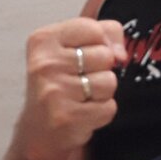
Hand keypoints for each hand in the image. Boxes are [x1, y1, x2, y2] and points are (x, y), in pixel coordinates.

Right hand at [17, 17, 126, 159]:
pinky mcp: (67, 117)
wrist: (39, 131)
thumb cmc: (60, 83)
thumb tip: (121, 54)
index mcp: (43, 40)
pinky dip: (102, 113)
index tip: (83, 57)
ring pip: (109, 82)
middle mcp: (45, 64)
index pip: (93, 28)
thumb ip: (104, 33)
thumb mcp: (73, 47)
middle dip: (101, 70)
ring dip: (102, 93)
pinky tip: (83, 114)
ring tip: (82, 98)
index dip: (99, 43)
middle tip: (80, 82)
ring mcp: (55, 91)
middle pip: (105, 55)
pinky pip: (109, 107)